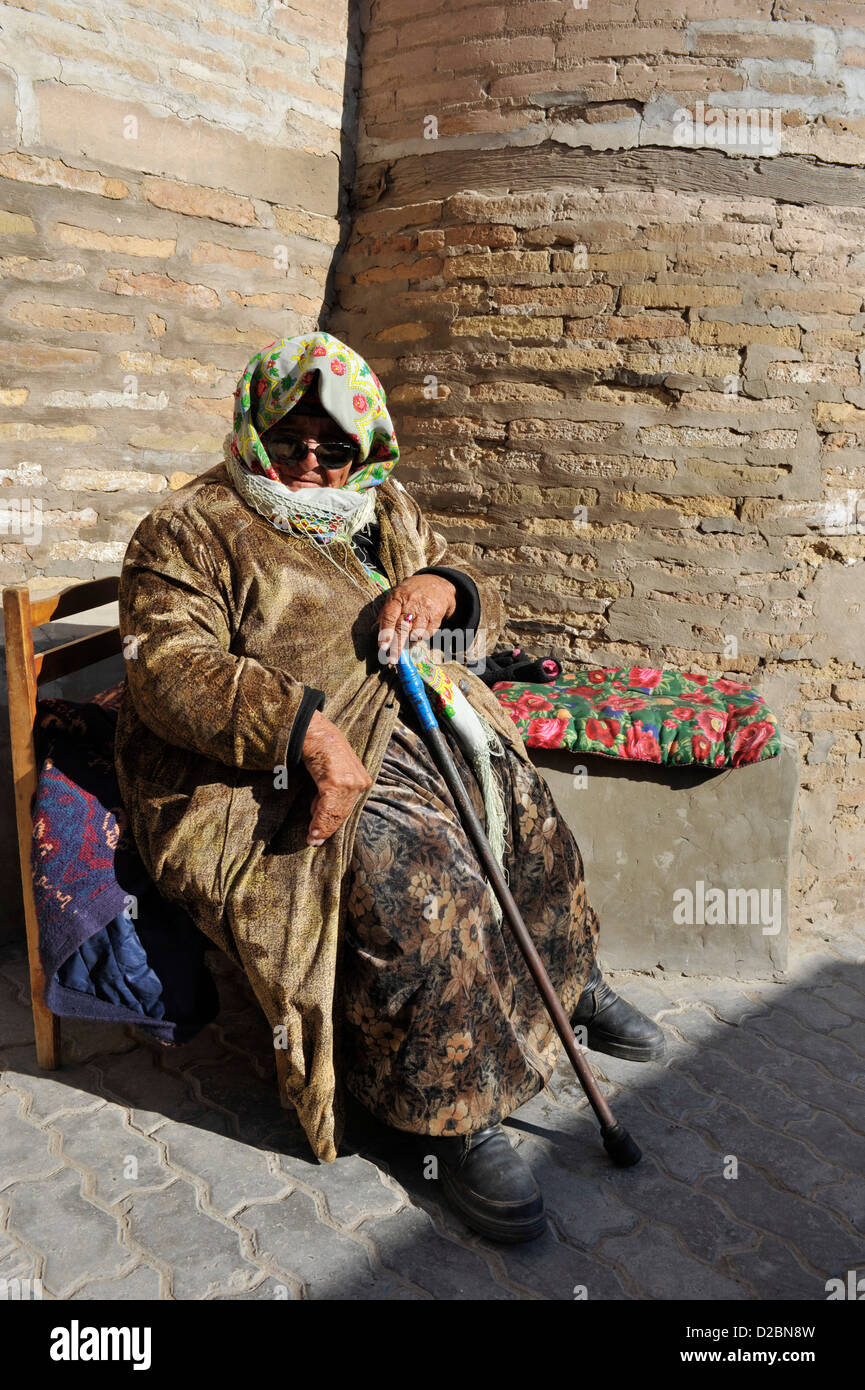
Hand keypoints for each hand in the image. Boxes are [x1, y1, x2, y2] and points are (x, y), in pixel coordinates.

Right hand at [301, 710, 372, 845]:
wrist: (315, 731)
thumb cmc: (322, 749)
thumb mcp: (331, 773)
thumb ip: (330, 792)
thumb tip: (319, 813)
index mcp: (361, 780)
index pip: (347, 808)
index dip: (333, 824)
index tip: (321, 835)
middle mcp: (359, 782)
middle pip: (342, 813)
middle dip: (327, 829)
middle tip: (314, 840)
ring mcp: (350, 782)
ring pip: (335, 812)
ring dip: (321, 828)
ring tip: (312, 838)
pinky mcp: (337, 782)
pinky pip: (328, 807)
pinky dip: (319, 820)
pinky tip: (313, 831)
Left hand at [377, 573, 456, 664]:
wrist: (437, 585)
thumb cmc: (411, 593)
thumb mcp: (396, 597)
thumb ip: (385, 614)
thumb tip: (374, 631)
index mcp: (397, 597)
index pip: (390, 616)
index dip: (385, 632)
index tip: (382, 646)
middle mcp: (411, 602)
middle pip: (402, 628)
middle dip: (396, 646)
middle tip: (392, 659)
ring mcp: (425, 609)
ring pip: (416, 634)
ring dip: (409, 641)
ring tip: (407, 638)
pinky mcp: (436, 616)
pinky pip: (427, 634)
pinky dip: (420, 637)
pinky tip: (418, 632)